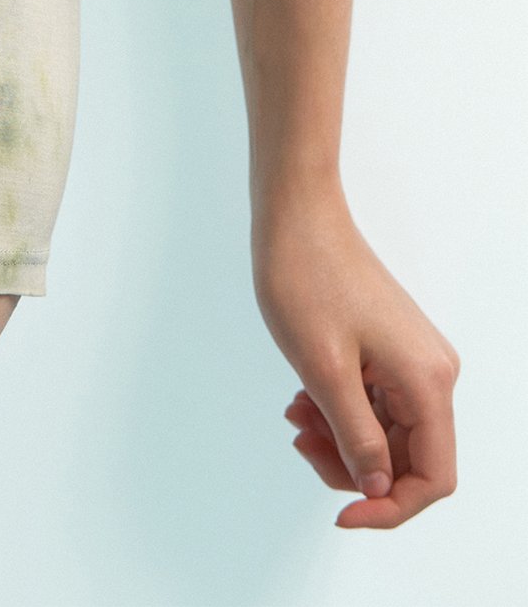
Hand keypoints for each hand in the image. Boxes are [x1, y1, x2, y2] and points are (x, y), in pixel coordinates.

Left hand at [251, 189, 460, 527]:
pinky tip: (302, 398)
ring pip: (386, 434)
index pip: (432, 477)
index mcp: (427, 380)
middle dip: (353, 466)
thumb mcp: (323, 371)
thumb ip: (355, 436)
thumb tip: (379, 486)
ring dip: (340, 439)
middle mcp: (431, 373)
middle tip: (301, 441)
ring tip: (295, 413)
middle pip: (408, 459)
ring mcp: (412, 360)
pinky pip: (374, 404)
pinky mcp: (390, 349)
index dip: (389, 507)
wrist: (296, 214)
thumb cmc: (306, 278)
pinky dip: (339, 412)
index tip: (341, 513)